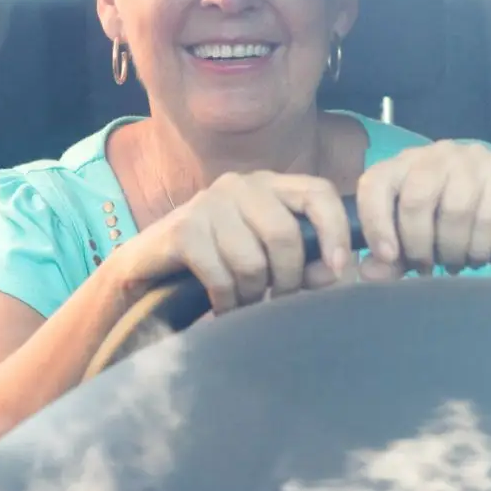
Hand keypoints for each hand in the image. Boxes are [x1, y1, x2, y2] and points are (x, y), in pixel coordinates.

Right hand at [110, 171, 353, 314]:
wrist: (150, 269)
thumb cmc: (221, 262)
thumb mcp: (269, 259)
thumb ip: (306, 263)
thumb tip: (333, 272)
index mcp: (271, 186)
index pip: (318, 192)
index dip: (336, 230)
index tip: (340, 268)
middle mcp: (241, 184)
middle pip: (285, 234)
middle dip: (288, 279)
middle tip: (279, 301)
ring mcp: (209, 203)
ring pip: (252, 261)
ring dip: (252, 295)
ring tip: (244, 302)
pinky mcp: (183, 229)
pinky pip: (221, 276)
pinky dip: (226, 301)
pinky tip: (222, 306)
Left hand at [356, 141, 490, 278]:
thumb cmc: (454, 220)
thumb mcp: (418, 235)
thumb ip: (391, 256)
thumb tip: (368, 273)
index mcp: (405, 164)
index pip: (376, 183)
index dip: (375, 222)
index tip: (388, 257)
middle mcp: (438, 154)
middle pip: (416, 200)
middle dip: (418, 245)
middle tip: (426, 268)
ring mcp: (474, 159)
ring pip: (454, 209)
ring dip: (451, 248)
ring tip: (453, 264)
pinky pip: (487, 215)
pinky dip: (479, 246)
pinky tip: (477, 258)